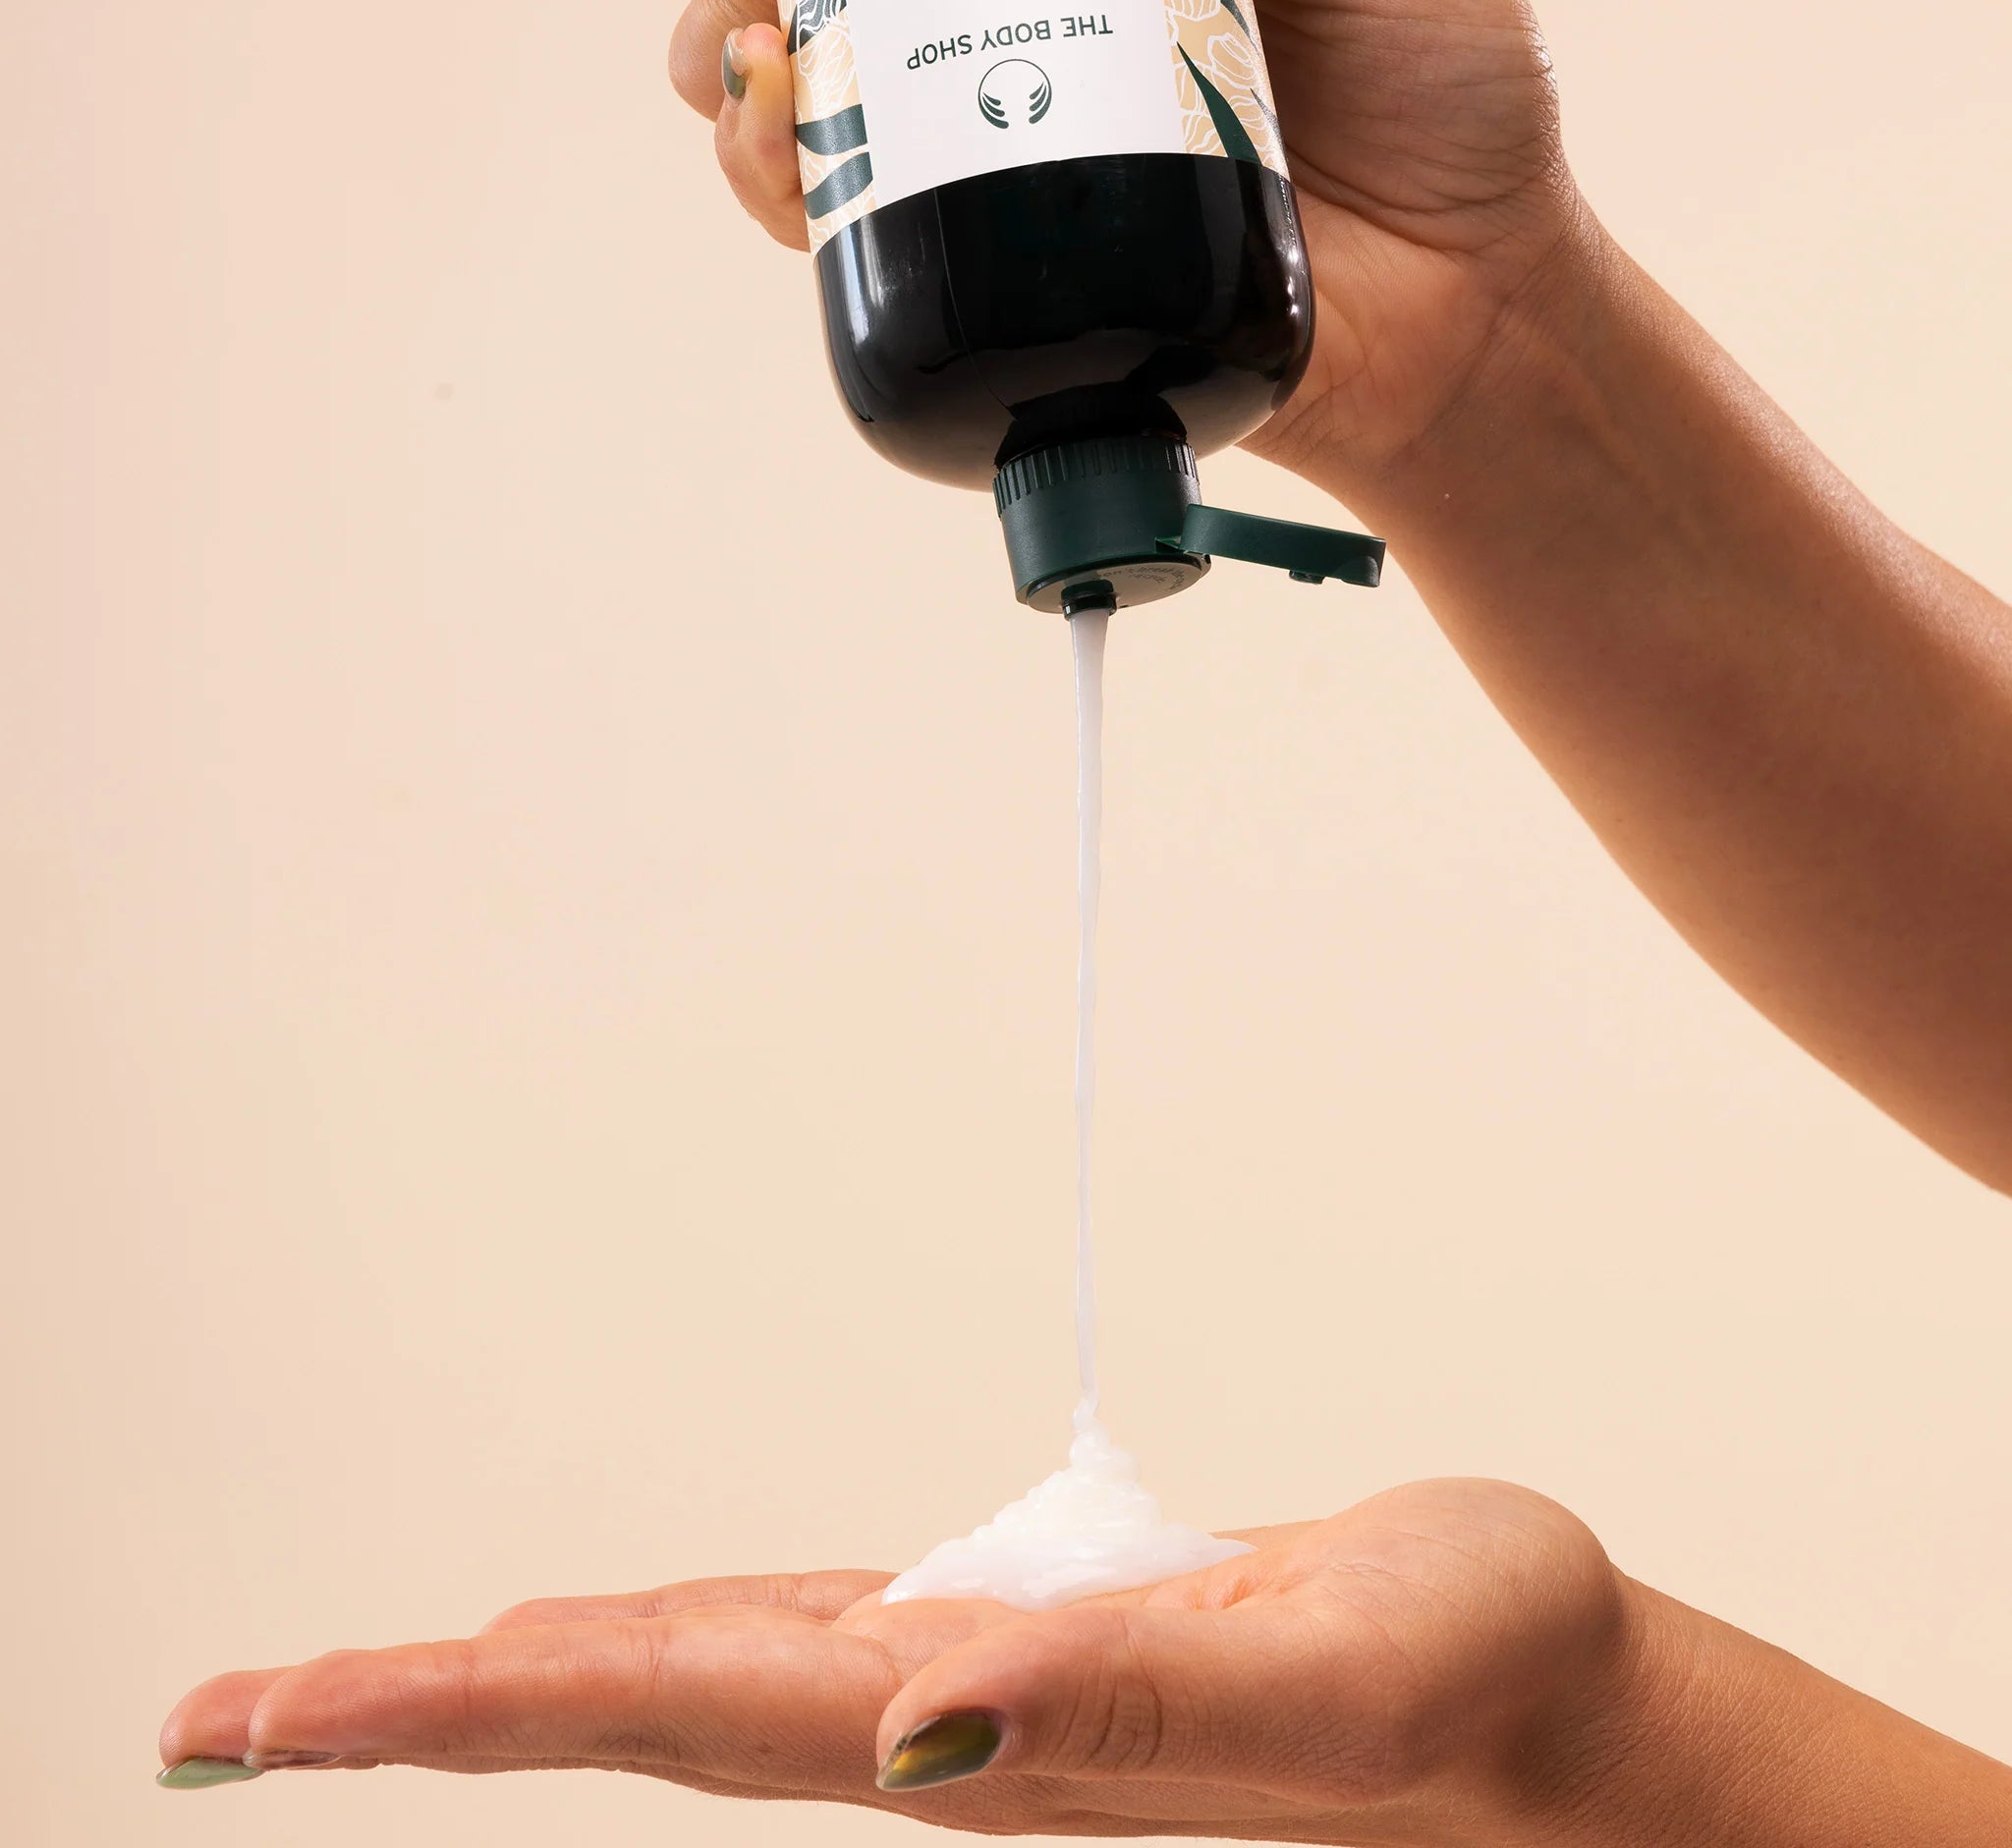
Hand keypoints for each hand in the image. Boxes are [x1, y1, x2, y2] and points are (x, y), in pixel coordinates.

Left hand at [158, 1478, 1637, 1838]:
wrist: (1555, 1729)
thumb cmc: (1474, 1694)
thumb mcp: (1321, 1675)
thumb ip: (1112, 1704)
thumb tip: (908, 1718)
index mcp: (977, 1740)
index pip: (664, 1708)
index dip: (454, 1708)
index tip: (262, 1714)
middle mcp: (942, 1733)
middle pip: (635, 1707)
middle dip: (421, 1710)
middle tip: (227, 1710)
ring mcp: (978, 1701)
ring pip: (703, 1681)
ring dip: (533, 1680)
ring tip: (387, 1682)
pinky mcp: (1035, 1653)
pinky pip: (806, 1645)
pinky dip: (683, 1637)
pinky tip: (642, 1637)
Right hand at [669, 0, 1580, 488]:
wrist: (1477, 310)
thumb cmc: (1453, 105)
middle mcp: (1022, 41)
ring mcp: (1003, 165)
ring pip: (802, 95)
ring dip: (726, 43)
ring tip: (753, 21)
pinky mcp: (1008, 284)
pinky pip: (851, 235)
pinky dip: (778, 178)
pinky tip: (779, 125)